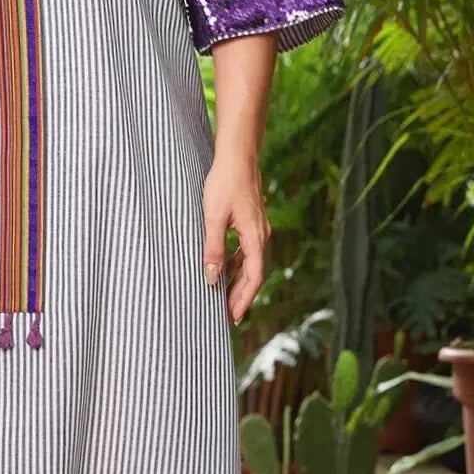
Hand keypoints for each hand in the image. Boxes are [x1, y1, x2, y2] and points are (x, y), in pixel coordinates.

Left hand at [202, 154, 269, 324]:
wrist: (237, 155)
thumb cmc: (224, 183)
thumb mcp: (213, 217)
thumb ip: (213, 249)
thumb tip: (211, 279)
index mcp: (256, 238)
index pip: (254, 278)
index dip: (244, 299)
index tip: (233, 317)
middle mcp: (261, 235)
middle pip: (253, 274)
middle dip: (241, 296)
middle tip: (227, 316)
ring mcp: (257, 228)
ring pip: (250, 263)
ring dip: (238, 282)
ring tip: (224, 298)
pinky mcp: (250, 221)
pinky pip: (246, 251)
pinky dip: (236, 265)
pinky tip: (223, 269)